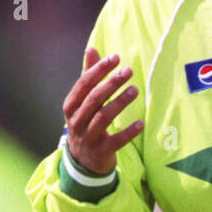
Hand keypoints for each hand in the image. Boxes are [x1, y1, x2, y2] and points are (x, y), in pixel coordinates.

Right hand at [62, 47, 142, 174]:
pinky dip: (129, 131)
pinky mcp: (101, 152)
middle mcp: (76, 122)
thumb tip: (91, 49)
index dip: (98, 69)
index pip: (83, 84)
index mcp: (70, 106)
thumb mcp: (82, 102)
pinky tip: (140, 122)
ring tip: (135, 90)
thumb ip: (88, 77)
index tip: (115, 58)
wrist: (82, 162)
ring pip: (104, 117)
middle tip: (128, 71)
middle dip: (111, 83)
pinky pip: (116, 140)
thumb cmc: (85, 124)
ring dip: (120, 102)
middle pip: (94, 99)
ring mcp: (88, 138)